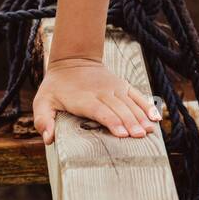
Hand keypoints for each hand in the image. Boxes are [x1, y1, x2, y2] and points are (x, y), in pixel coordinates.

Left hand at [33, 57, 161, 144]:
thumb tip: (48, 138)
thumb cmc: (56, 87)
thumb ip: (42, 119)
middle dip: (130, 123)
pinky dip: (147, 106)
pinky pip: (137, 96)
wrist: (73, 61)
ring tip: (149, 131)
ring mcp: (115, 88)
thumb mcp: (42, 101)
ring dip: (141, 117)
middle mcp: (102, 92)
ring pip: (130, 103)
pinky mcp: (123, 86)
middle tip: (140, 136)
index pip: (100, 111)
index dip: (111, 121)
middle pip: (118, 109)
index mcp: (83, 98)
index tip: (121, 133)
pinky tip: (156, 117)